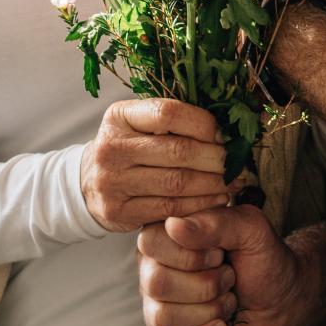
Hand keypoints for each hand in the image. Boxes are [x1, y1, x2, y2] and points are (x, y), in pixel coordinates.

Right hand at [79, 98, 233, 233]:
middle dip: (216, 158)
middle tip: (237, 163)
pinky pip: (170, 209)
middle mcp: (111, 147)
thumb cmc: (127, 148)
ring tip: (233, 182)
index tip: (225, 135)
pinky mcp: (118, 211)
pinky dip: (200, 205)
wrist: (87, 183)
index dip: (204, 124)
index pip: (168, 113)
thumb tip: (226, 126)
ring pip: (177, 183)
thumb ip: (172, 121)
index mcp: (119, 116)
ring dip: (213, 184)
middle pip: (177, 151)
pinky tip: (216, 200)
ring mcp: (112, 181)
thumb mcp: (137, 124)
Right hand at [136, 205, 313, 325]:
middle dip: (206, 286)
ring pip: (163, 318)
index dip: (192, 255)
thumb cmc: (263, 259)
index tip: (220, 254)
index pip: (152, 244)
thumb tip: (173, 225)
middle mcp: (153, 268)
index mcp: (166, 234)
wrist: (282, 302)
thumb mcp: (251, 229)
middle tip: (228, 278)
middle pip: (157, 284)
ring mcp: (157, 304)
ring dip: (209, 312)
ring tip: (227, 300)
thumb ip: (216, 222)